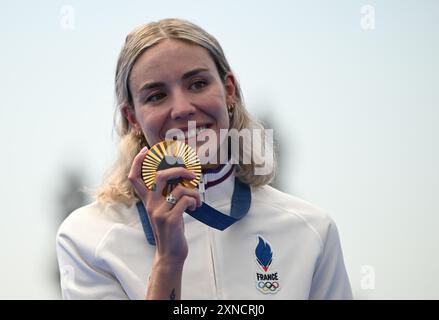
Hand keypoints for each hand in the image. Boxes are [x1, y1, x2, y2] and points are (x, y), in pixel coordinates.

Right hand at [128, 147, 201, 264]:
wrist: (170, 253)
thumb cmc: (171, 229)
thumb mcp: (165, 210)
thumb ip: (167, 194)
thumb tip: (182, 176)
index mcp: (148, 201)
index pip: (135, 178)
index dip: (137, 162)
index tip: (146, 150)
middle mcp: (151, 205)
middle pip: (160, 176)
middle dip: (179, 170)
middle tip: (191, 174)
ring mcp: (159, 212)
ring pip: (179, 189)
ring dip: (194, 192)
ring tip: (197, 200)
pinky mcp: (170, 220)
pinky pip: (186, 201)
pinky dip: (195, 201)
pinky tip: (196, 208)